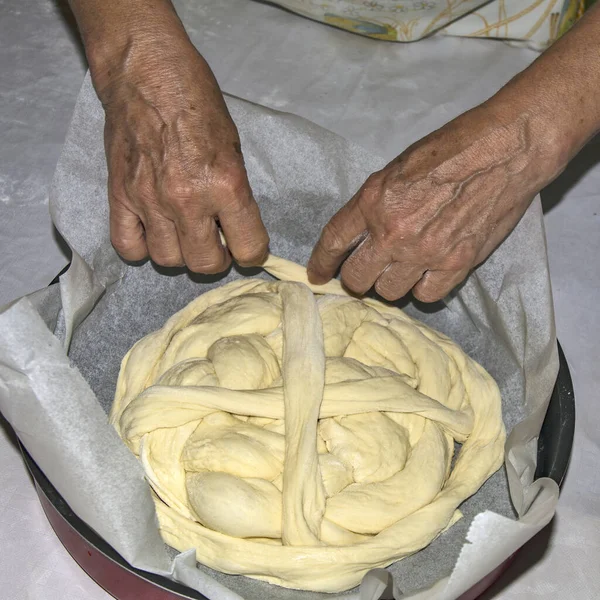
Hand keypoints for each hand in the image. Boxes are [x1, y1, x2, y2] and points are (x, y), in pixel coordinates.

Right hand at [96, 35, 268, 271]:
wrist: (146, 73)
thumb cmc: (198, 102)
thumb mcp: (234, 148)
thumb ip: (236, 194)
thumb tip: (237, 230)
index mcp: (225, 184)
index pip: (249, 248)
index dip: (253, 252)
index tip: (248, 246)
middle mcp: (187, 200)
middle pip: (206, 264)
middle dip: (218, 258)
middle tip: (216, 241)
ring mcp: (150, 201)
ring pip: (169, 260)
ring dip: (182, 252)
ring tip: (185, 232)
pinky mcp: (119, 197)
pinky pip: (128, 247)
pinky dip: (143, 247)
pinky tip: (154, 232)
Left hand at [308, 103, 563, 301]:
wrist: (504, 150)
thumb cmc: (451, 149)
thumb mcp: (397, 168)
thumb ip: (374, 204)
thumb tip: (360, 234)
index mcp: (373, 201)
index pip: (333, 242)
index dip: (321, 264)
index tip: (318, 276)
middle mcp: (393, 232)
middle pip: (357, 279)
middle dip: (357, 278)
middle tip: (367, 271)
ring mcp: (424, 252)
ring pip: (389, 292)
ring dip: (390, 283)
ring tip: (402, 267)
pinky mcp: (456, 265)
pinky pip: (425, 296)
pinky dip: (423, 287)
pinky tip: (427, 273)